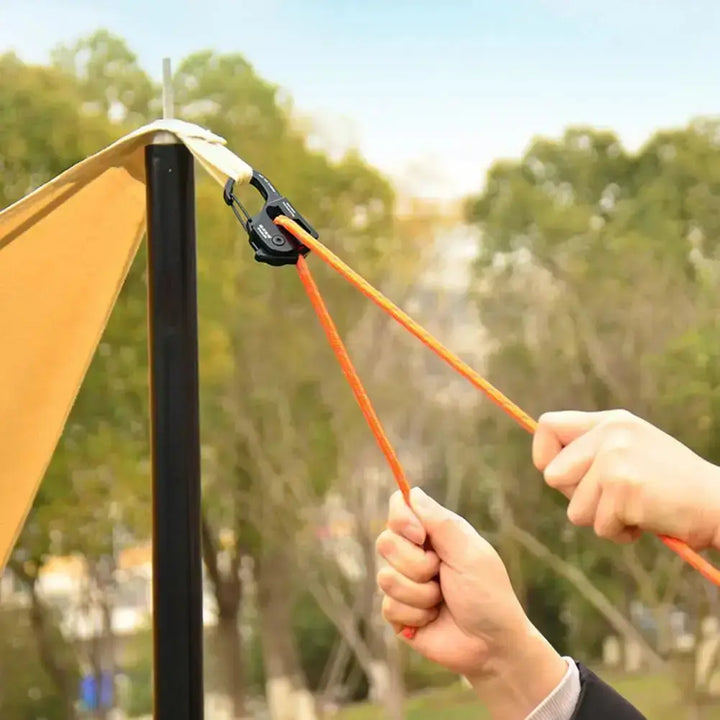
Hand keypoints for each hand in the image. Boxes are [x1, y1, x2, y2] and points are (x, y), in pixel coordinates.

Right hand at [376, 489, 566, 717]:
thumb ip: (440, 522)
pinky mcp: (399, 612)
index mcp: (434, 533)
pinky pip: (388, 606)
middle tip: (441, 574)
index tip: (420, 536)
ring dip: (420, 593)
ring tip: (441, 600)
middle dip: (416, 564)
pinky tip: (433, 618)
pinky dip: (416, 614)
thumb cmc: (488, 594)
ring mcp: (405, 582)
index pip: (399, 507)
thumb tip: (412, 491)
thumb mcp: (469, 553)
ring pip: (386, 577)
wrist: (492, 645)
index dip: (401, 519)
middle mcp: (415, 553)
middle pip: (385, 541)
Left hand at [534, 409, 719, 548]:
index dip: (543, 455)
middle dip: (576, 498)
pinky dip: (620, 533)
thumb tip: (548, 469)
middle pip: (552, 475)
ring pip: (575, 509)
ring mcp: (615, 460)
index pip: (547, 425)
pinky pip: (600, 526)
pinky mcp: (624, 488)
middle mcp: (610, 434)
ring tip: (635, 509)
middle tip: (611, 499)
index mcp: (610, 422)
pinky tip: (647, 520)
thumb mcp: (632, 451)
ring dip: (602, 519)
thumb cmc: (673, 486)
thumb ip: (594, 452)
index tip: (560, 476)